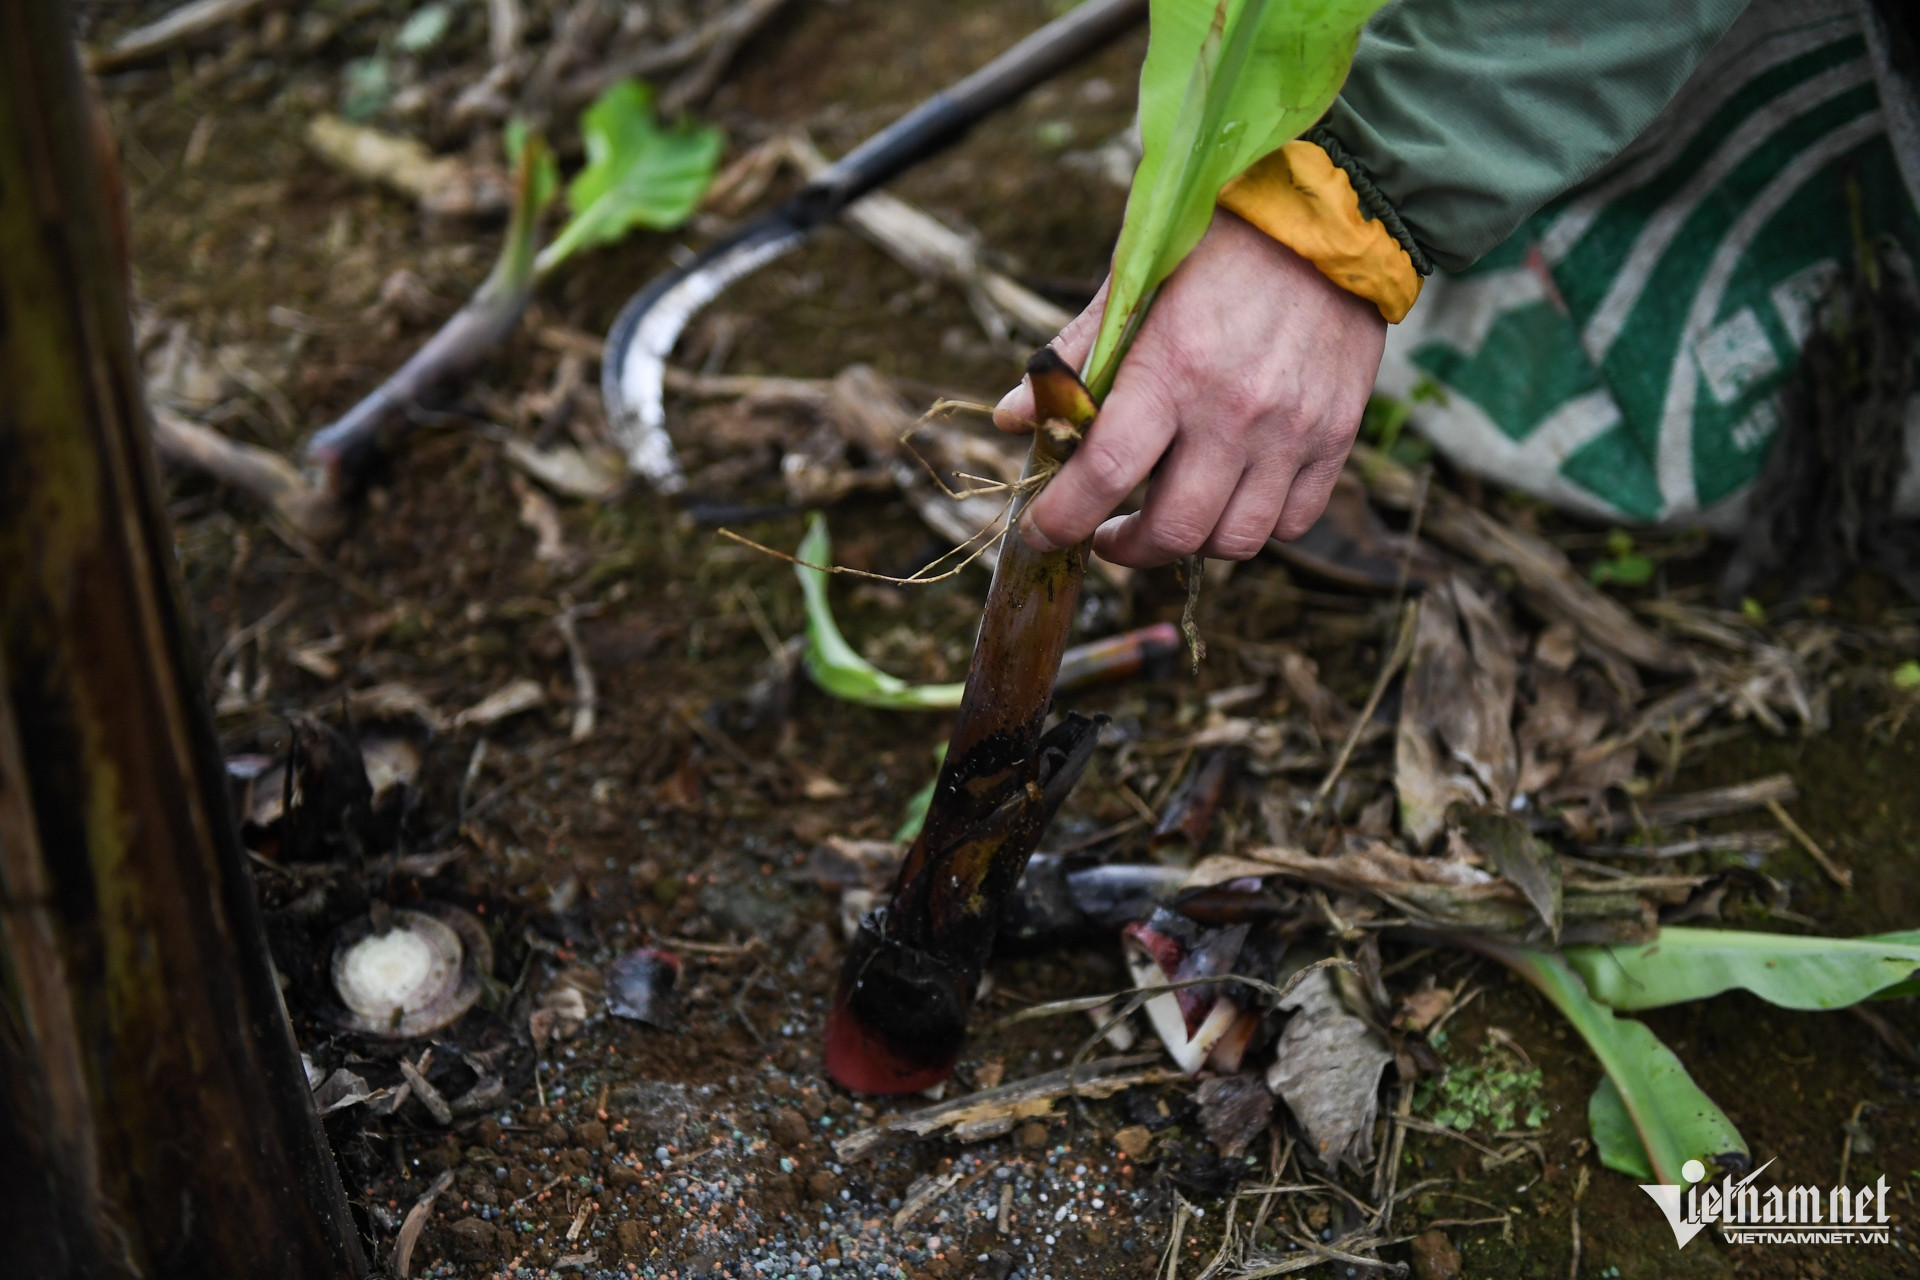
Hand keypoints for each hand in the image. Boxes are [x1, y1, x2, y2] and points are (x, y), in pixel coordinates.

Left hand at [994, 209, 1385, 567]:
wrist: (1326, 214)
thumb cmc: (1214, 246)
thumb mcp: (1132, 285)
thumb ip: (1072, 359)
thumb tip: (1011, 418)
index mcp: (1172, 367)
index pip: (1105, 473)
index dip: (1062, 519)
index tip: (1042, 533)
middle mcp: (1235, 409)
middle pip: (1174, 530)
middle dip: (1127, 549)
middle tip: (1107, 534)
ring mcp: (1292, 429)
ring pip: (1236, 541)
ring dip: (1191, 544)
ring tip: (1170, 515)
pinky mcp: (1336, 436)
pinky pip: (1292, 522)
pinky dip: (1253, 526)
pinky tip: (1230, 497)